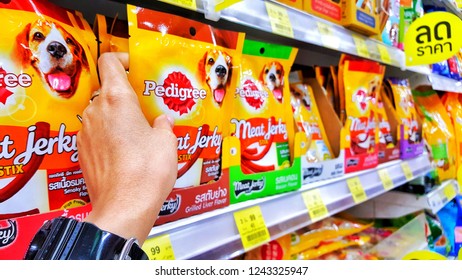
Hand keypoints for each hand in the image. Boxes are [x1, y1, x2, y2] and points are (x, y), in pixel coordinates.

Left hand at [77, 52, 176, 243]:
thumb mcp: (167, 142)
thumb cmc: (147, 171)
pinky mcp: (81, 152)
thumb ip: (164, 124)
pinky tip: (124, 153)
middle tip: (143, 109)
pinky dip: (107, 135)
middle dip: (124, 96)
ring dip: (115, 117)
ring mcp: (85, 132)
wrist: (124, 207)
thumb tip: (162, 121)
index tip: (134, 68)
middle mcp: (96, 111)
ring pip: (100, 113)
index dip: (122, 60)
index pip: (110, 62)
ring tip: (136, 135)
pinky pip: (94, 133)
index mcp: (118, 100)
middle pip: (106, 90)